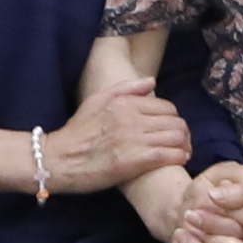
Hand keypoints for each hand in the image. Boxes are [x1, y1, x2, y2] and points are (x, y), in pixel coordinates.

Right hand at [33, 84, 187, 197]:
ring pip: (176, 138)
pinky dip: (178, 158)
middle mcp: (132, 118)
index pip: (167, 107)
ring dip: (184, 146)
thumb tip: (152, 81)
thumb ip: (126, 88)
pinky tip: (178, 161)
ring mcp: (133, 140)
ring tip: (182, 153)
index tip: (174, 129)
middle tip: (183, 143)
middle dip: (184, 133)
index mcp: (125, 103)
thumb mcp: (96, 100)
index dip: (174, 119)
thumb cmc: (77, 132)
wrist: (58, 160)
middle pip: (176, 122)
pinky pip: (168, 155)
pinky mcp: (133, 161)